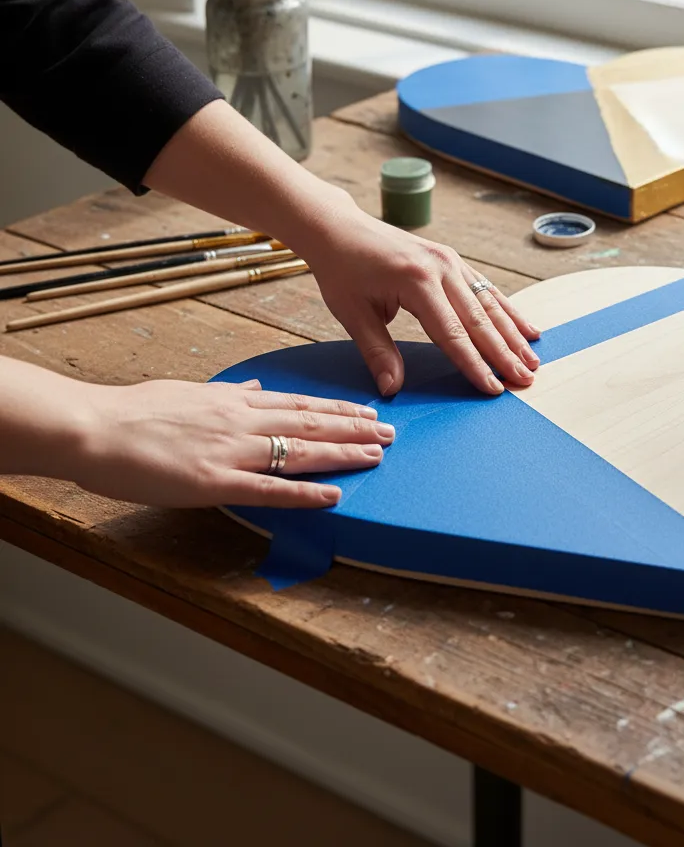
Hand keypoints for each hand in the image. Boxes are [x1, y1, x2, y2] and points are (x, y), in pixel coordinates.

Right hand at [69, 378, 393, 508]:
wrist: (93, 426)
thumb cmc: (134, 411)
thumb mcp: (189, 390)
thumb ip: (229, 392)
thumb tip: (258, 387)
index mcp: (234, 400)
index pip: (299, 403)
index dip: (337, 408)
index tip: (367, 411)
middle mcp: (241, 420)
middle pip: (311, 423)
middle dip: (355, 428)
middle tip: (391, 433)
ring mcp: (231, 451)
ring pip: (301, 451)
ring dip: (343, 453)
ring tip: (376, 456)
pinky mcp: (215, 482)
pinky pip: (270, 489)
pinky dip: (305, 493)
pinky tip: (333, 495)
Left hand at [299, 194, 540, 396]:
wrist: (340, 229)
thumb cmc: (342, 270)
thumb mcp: (352, 313)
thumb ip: (377, 351)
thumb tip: (392, 389)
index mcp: (416, 282)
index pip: (452, 334)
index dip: (474, 365)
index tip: (494, 389)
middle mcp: (441, 268)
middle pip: (480, 319)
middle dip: (505, 353)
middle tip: (526, 380)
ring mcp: (450, 261)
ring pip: (490, 303)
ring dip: (514, 334)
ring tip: (533, 360)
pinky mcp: (452, 260)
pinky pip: (486, 289)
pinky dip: (507, 310)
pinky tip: (526, 328)